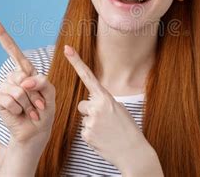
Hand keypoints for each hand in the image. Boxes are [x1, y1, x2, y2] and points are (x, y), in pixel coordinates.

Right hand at [0, 15, 55, 148]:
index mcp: (25, 70)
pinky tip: (21, 114)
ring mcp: (4, 87)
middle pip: (23, 77)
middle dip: (35, 94)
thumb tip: (24, 81)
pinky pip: (10, 100)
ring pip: (18, 91)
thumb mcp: (50, 93)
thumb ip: (42, 82)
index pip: (11, 49)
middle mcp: (13, 76)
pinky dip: (20, 110)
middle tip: (37, 105)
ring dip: (28, 104)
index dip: (1, 34)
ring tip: (30, 110)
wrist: (36, 130)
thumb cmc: (44, 110)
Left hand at [63, 44, 154, 171]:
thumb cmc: (127, 129)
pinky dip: (92, 134)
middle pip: (83, 104)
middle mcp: (96, 107)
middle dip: (91, 111)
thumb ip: (104, 101)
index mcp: (106, 97)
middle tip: (106, 121)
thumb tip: (91, 101)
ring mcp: (90, 121)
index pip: (88, 76)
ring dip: (92, 123)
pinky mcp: (86, 134)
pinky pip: (84, 130)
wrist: (133, 151)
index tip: (67, 49)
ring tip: (106, 131)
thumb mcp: (119, 108)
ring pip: (84, 118)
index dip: (76, 62)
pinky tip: (103, 138)